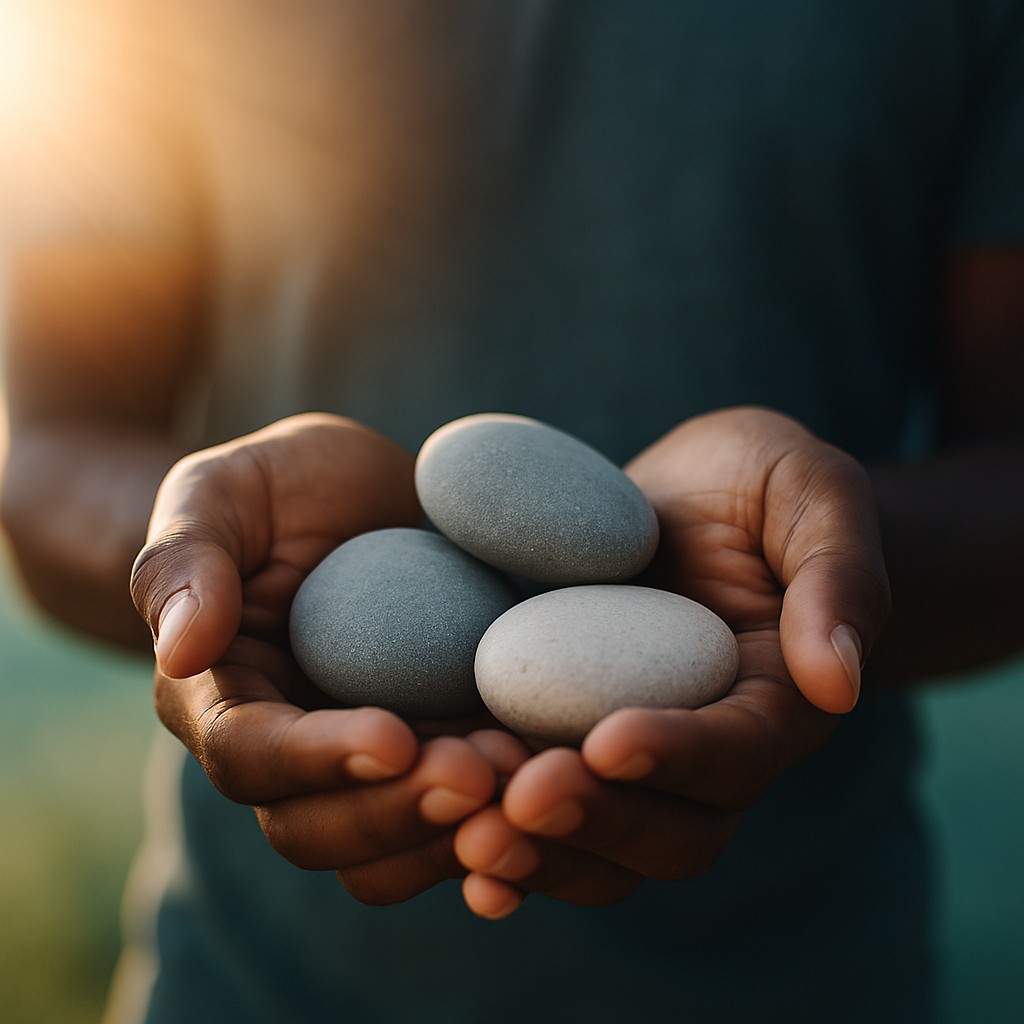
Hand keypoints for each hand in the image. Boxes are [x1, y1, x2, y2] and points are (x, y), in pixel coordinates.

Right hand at [129, 413, 515, 902]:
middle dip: (399, 813)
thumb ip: (186, 560)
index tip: (394, 737)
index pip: (249, 755)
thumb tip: (181, 651)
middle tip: (484, 774)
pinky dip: (502, 819)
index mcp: (223, 697)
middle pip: (318, 828)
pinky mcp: (435, 753)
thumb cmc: (279, 487)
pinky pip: (458, 819)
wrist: (359, 498)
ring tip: (529, 777)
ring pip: (391, 847)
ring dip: (458, 832)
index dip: (317, 759)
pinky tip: (558, 780)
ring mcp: (365, 763)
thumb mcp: (221, 491)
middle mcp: (289, 752)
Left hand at [454, 406, 891, 916]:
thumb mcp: (814, 493)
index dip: (679, 755)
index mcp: (774, 700)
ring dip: (534, 846)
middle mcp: (704, 749)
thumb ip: (838, 576)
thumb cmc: (761, 481)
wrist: (691, 493)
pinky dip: (496, 828)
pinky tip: (435, 825)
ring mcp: (631, 751)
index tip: (609, 739)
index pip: (740, 754)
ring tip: (462, 827)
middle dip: (595, 821)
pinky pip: (536, 806)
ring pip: (598, 842)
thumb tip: (839, 683)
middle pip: (669, 830)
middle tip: (516, 801)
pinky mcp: (566, 736)